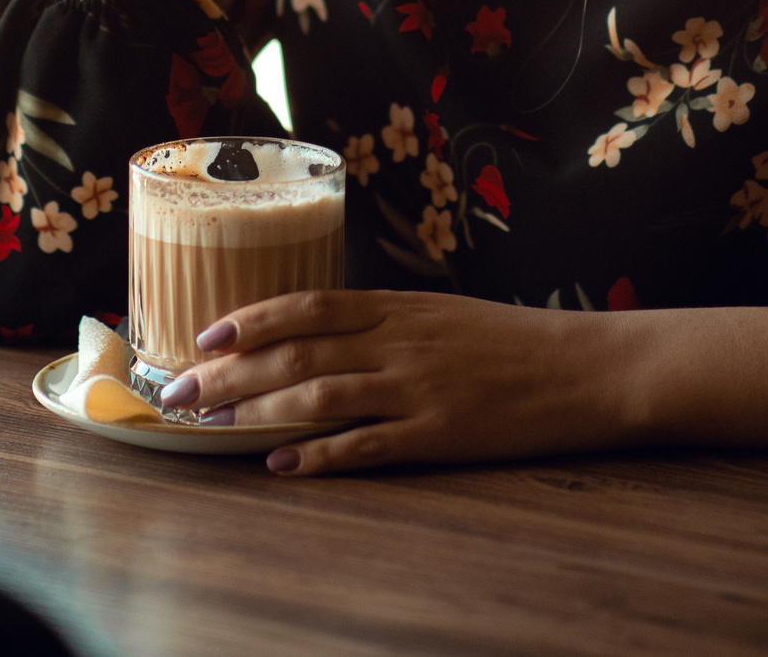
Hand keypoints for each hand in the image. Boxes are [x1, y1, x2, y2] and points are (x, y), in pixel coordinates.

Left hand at [159, 290, 647, 474]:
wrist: (587, 366)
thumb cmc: (513, 341)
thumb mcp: (442, 312)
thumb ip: (384, 321)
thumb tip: (320, 334)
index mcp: (397, 306)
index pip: (306, 305)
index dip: (249, 320)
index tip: (203, 336)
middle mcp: (398, 340)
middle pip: (295, 352)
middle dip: (229, 372)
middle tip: (180, 392)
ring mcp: (417, 387)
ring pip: (319, 395)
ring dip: (257, 411)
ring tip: (212, 427)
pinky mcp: (439, 432)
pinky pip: (366, 444)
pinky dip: (318, 454)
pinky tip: (282, 462)